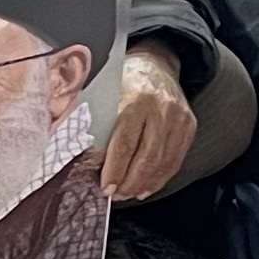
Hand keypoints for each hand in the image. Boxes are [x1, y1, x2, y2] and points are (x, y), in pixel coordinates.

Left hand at [102, 38, 196, 204]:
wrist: (156, 65)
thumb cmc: (124, 81)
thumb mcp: (104, 93)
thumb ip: (90, 120)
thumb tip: (69, 149)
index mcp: (135, 99)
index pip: (125, 143)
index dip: (115, 170)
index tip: (105, 187)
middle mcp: (161, 109)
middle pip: (147, 158)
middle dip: (129, 183)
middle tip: (114, 194)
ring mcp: (178, 119)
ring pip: (163, 164)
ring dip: (143, 185)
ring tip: (127, 193)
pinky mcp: (188, 127)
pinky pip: (175, 161)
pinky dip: (159, 179)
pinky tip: (145, 187)